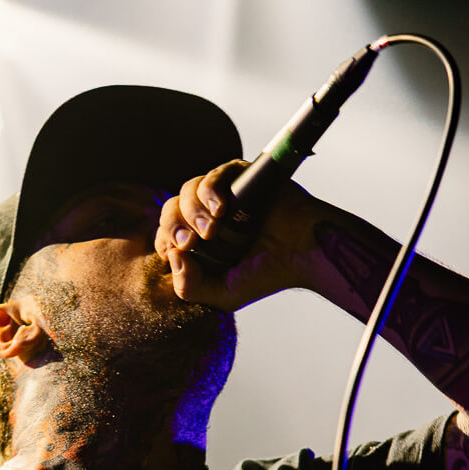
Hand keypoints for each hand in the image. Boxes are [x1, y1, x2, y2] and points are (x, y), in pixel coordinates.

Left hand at [155, 161, 328, 310]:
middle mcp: (207, 215)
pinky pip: (213, 175)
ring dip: (193, 211)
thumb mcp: (222, 294)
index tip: (177, 251)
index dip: (165, 239)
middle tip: (191, 242)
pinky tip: (221, 209)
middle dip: (174, 226)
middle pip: (172, 209)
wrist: (303, 253)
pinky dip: (210, 190)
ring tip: (212, 230)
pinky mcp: (239, 177)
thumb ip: (190, 288)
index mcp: (198, 241)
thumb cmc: (267, 274)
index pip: (166, 233)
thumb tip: (172, 257)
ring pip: (188, 190)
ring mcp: (222, 195)